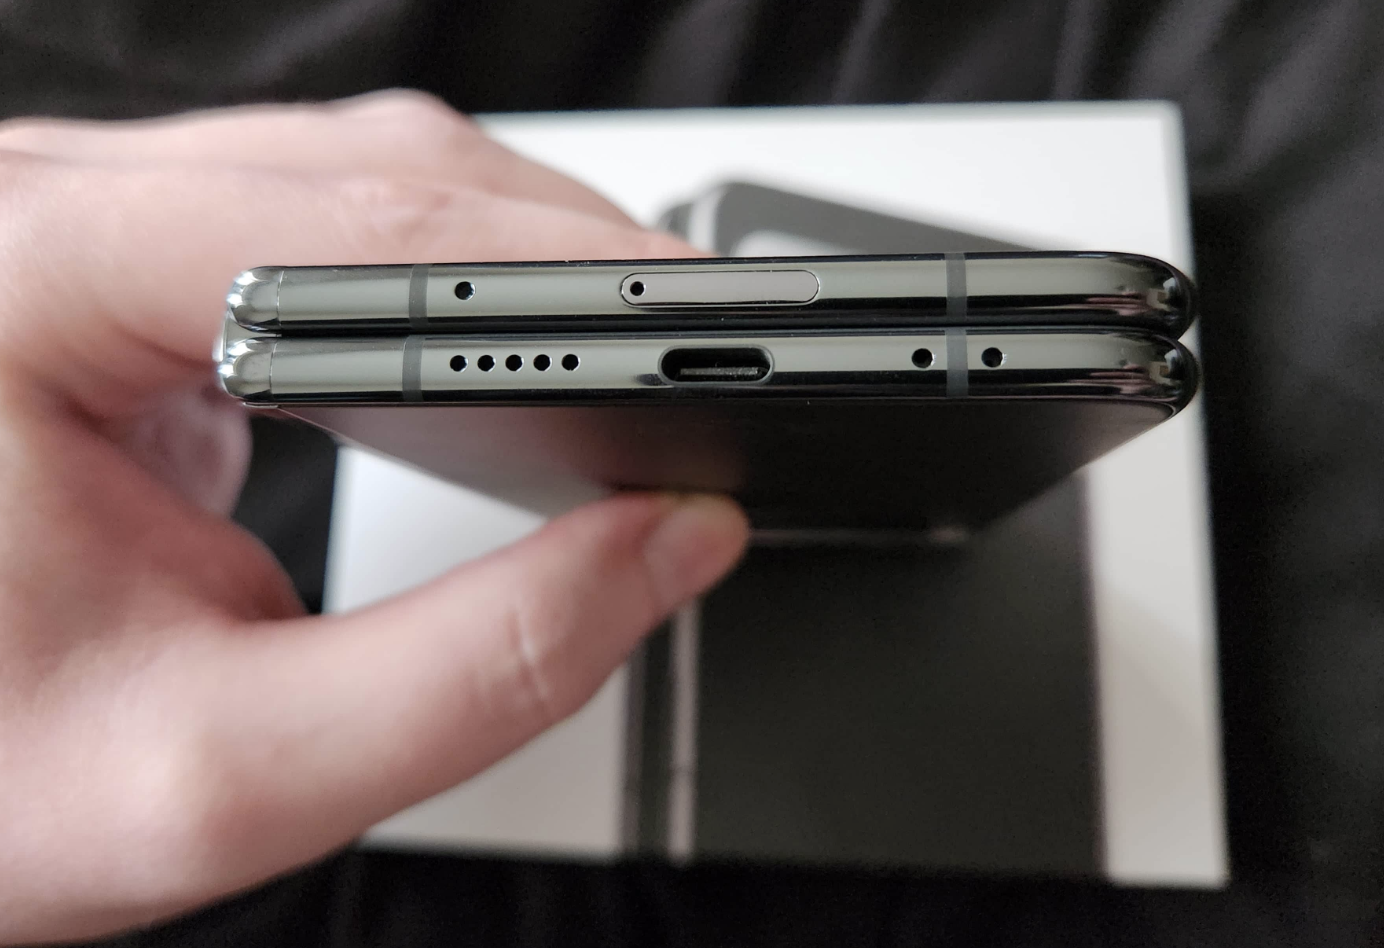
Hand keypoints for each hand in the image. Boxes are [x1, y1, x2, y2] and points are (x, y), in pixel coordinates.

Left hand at [0, 91, 747, 943]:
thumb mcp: (230, 770)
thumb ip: (476, 673)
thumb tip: (668, 545)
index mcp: (26, 288)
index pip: (354, 240)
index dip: (563, 280)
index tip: (700, 331)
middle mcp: (49, 217)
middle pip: (380, 175)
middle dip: (568, 262)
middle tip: (703, 348)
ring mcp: (94, 228)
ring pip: (371, 178)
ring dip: (520, 258)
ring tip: (627, 349)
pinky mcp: (142, 269)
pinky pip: (335, 220)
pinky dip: (456, 276)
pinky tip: (515, 338)